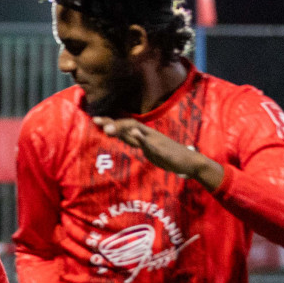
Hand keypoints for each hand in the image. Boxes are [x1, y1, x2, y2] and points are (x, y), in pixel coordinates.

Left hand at [91, 117, 224, 190]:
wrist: (189, 162)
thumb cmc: (167, 155)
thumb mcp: (147, 148)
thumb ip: (136, 142)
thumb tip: (122, 136)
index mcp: (144, 135)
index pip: (125, 125)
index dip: (110, 122)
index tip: (95, 120)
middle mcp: (148, 134)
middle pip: (128, 125)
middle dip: (111, 123)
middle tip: (95, 120)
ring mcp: (155, 141)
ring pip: (137, 131)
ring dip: (122, 128)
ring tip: (108, 128)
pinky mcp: (162, 150)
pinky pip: (152, 143)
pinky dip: (143, 138)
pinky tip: (136, 132)